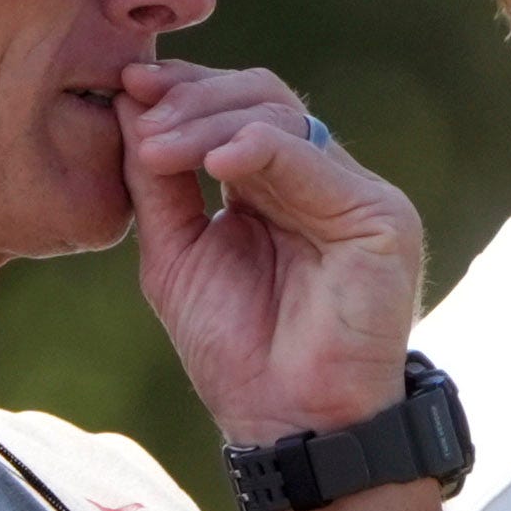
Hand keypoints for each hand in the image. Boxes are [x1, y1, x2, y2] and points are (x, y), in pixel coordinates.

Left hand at [120, 60, 423, 446]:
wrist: (288, 423)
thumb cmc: (237, 352)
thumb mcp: (176, 253)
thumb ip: (158, 182)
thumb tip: (131, 101)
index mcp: (281, 187)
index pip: (239, 109)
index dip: (186, 89)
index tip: (128, 87)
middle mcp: (324, 183)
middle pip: (263, 97)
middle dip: (194, 99)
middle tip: (141, 119)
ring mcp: (357, 197)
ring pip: (284, 118)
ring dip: (211, 122)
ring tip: (158, 150)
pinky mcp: (382, 219)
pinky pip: (315, 159)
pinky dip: (260, 147)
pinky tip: (214, 159)